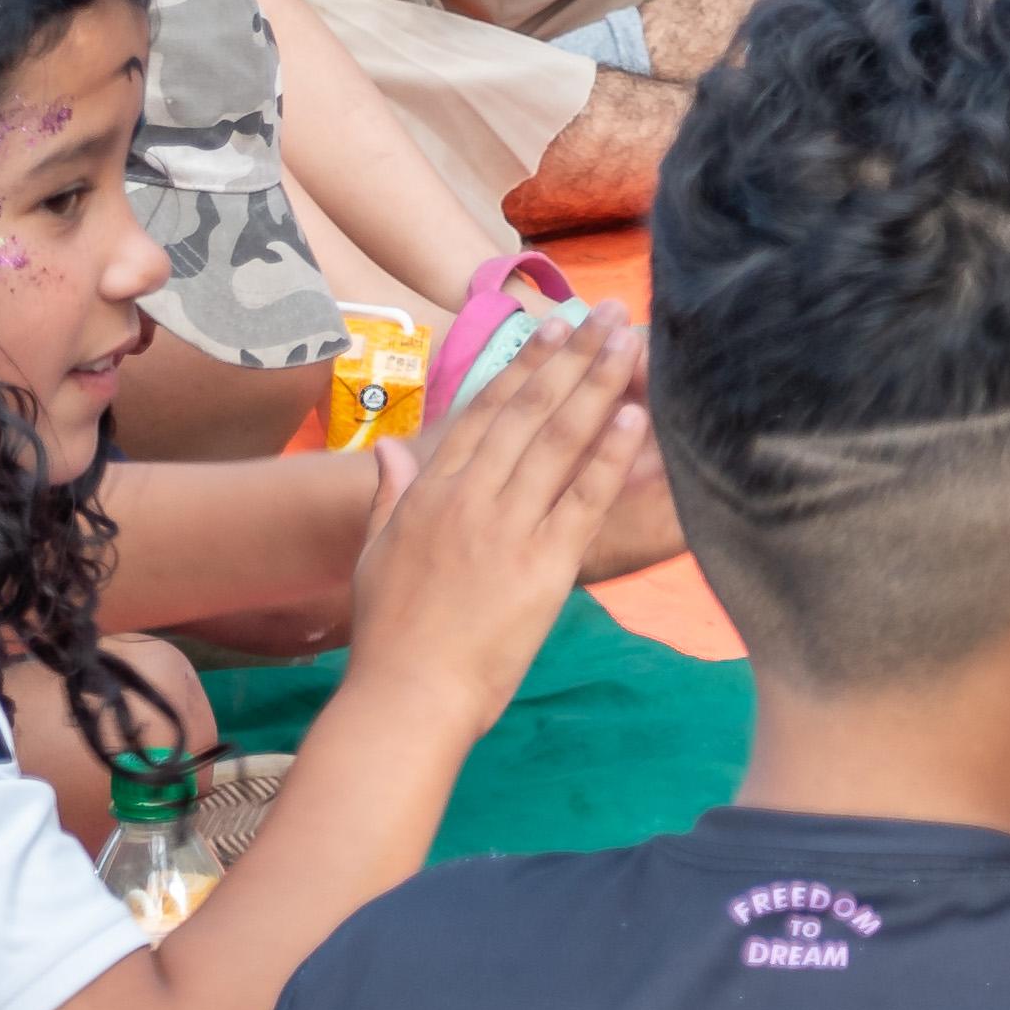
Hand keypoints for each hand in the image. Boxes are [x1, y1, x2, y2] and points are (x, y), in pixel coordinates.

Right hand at [339, 316, 650, 730]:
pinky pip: (584, 499)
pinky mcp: (544, 566)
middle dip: (572, 357)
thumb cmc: (390, 634)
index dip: (523, 366)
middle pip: (530, 412)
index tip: (551, 328)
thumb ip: (388, 495)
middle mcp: (471, 498)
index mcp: (432, 493)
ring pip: (560, 441)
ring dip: (598, 384)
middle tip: (605, 313)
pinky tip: (635, 416)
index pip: (485, 412)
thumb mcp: (375, 554)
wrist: (407, 696)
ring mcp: (508, 529)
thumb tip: (391, 450)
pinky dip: (611, 455)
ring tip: (628, 342)